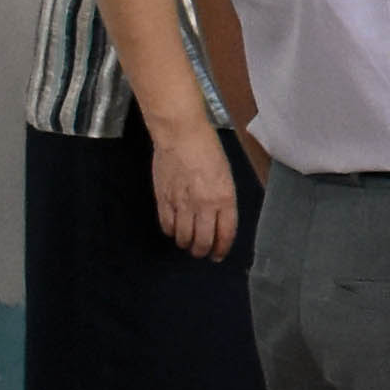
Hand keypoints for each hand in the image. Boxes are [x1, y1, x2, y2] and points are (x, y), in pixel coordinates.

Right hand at [149, 121, 238, 261]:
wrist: (181, 134)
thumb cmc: (207, 149)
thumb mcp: (225, 176)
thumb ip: (223, 200)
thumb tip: (219, 220)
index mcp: (224, 198)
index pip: (225, 234)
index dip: (222, 249)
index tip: (219, 255)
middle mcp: (204, 205)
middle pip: (202, 242)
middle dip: (202, 251)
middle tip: (202, 252)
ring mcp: (182, 204)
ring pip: (183, 238)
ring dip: (186, 244)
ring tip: (188, 242)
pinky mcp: (164, 200)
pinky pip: (167, 226)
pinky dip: (171, 232)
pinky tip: (174, 229)